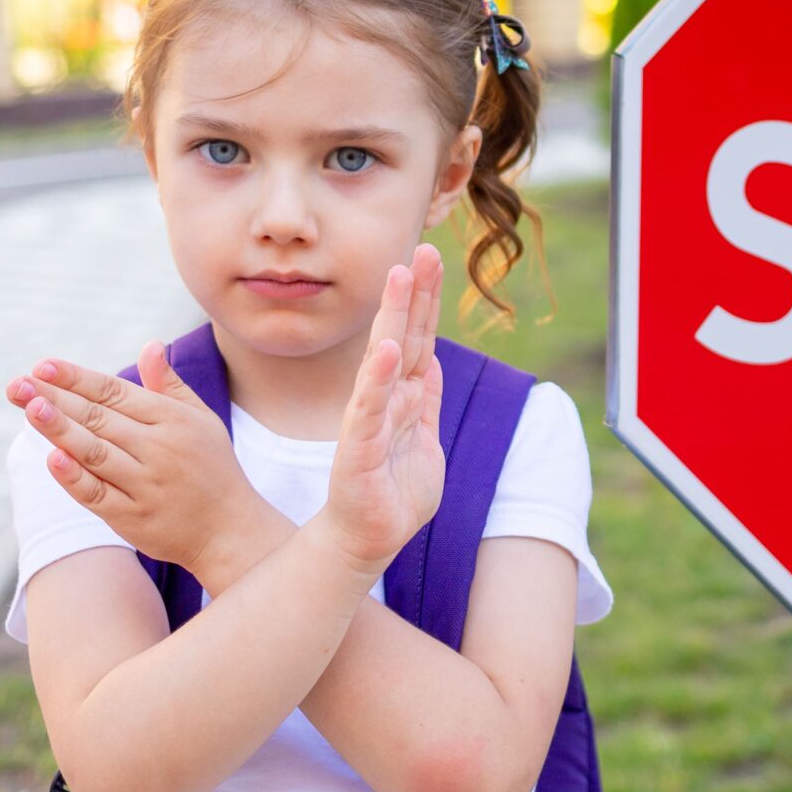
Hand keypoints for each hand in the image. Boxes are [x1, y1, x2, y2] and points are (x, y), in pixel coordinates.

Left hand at [7, 340, 273, 579]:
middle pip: (98, 418)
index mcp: (172, 420)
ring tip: (29, 408)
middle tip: (16, 384)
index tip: (43, 365)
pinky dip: (74, 477)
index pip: (115, 392)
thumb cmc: (212, 468)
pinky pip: (98, 494)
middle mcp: (159, 448)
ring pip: (95, 452)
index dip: (77, 378)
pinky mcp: (134, 517)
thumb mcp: (200, 420)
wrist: (232, 530)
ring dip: (60, 429)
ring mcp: (145, 484)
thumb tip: (150, 345)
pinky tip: (51, 458)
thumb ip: (170, 385)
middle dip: (55, 398)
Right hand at [315, 243, 446, 572]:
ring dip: (393, 318)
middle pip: (403, 336)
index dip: (425, 299)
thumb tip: (429, 362)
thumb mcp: (422, 440)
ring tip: (399, 279)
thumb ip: (424, 401)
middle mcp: (385, 400)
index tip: (431, 257)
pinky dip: (378, 379)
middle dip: (413, 293)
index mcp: (403, 397)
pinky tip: (385, 350)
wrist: (366, 541)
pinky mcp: (359, 451)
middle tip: (422, 249)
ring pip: (385, 361)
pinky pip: (370, 409)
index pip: (417, 338)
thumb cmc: (393, 494)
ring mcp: (370, 421)